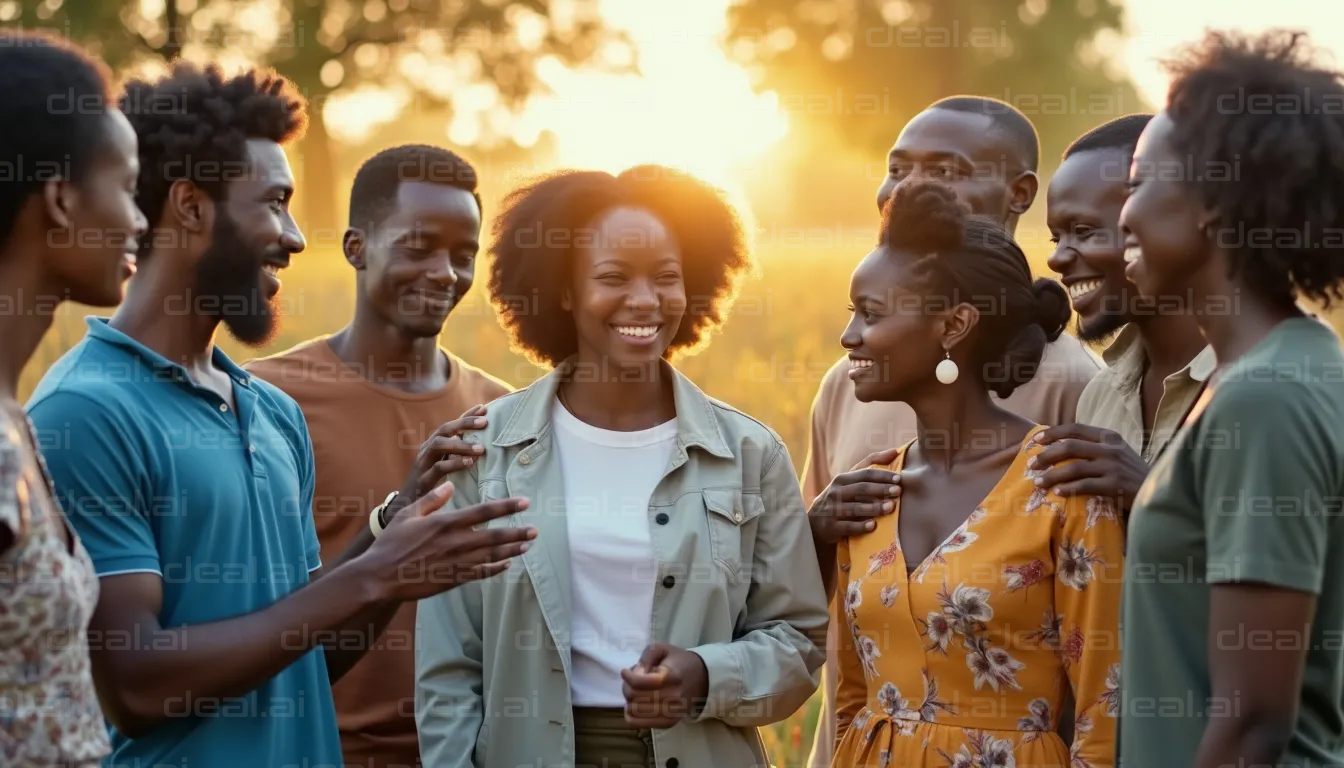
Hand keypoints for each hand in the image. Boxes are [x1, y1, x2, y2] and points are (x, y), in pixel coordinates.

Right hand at [361, 482, 535, 601]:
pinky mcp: (454, 579)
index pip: (483, 512)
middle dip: (517, 532)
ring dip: (512, 550)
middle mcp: (456, 543)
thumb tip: (450, 485)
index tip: (524, 502)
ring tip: (527, 544)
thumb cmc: (391, 543)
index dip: (506, 506)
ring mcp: (456, 563)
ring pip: (492, 556)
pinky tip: (507, 564)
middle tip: (535, 529)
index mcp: (446, 523)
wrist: (381, 577)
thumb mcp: (408, 515)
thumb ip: (432, 500)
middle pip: (494, 536)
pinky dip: (496, 568)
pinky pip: (480, 573)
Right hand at [394, 405, 489, 515]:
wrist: (407, 506)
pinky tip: (469, 463)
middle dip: (464, 423)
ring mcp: (423, 463)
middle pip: (444, 430)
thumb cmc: (431, 483)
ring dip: (461, 444)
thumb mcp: (445, 464)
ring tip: (481, 448)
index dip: (466, 415)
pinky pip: (438, 468)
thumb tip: (483, 444)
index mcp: (433, 444)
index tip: (484, 408)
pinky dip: (454, 464)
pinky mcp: (423, 479)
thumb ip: (458, 453)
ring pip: (438, 445)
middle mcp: (427, 450)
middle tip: (485, 423)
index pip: (451, 425)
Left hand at [620, 643, 709, 727]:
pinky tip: (633, 706)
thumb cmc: (678, 661)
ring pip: (636, 711)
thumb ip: (646, 657)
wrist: (701, 679)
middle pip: (635, 696)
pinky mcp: (670, 723)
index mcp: (672, 676)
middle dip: (626, 687)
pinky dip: (631, 716)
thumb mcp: (662, 648)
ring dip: (628, 701)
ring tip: (634, 692)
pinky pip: (642, 724)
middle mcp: (674, 697)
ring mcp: (673, 712)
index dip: (628, 677)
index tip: (625, 671)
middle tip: (630, 681)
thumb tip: (635, 674)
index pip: (640, 682)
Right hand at [808, 447, 902, 543]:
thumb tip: (894, 451)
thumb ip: (870, 465)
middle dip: (881, 489)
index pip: (864, 474)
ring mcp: (833, 510)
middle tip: (898, 491)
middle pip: (861, 489)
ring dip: (874, 508)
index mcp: (842, 479)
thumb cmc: (840, 497)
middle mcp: (836, 492)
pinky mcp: (832, 527)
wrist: (815, 522)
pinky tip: (873, 526)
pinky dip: (861, 526)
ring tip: (890, 507)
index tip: (899, 478)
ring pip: (855, 508)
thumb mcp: (849, 480)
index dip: (882, 475)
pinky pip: (848, 527)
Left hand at [1028, 424, 1148, 509]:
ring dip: (1052, 475)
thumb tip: (1060, 444)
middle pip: (1070, 447)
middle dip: (1046, 455)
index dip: (1052, 432)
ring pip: (1074, 467)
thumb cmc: (1131, 472)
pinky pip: (1085, 485)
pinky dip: (1068, 489)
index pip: (1075, 428)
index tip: (1035, 440)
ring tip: (1037, 482)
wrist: (1158, 490)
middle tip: (1031, 464)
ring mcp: (1113, 466)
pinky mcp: (1116, 485)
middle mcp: (1110, 448)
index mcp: (1108, 436)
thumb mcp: (1115, 452)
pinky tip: (1057, 493)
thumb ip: (1093, 446)